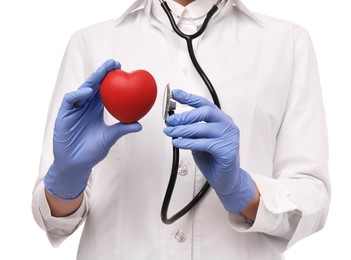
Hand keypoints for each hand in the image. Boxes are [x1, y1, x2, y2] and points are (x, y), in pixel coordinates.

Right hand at [44, 60, 141, 199]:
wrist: (77, 164)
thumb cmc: (93, 151)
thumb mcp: (110, 137)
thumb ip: (123, 129)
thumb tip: (140, 124)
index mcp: (96, 109)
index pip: (104, 90)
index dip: (111, 79)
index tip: (123, 69)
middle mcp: (85, 106)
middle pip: (94, 85)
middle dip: (103, 73)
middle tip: (114, 63)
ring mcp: (74, 109)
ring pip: (83, 89)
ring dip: (92, 79)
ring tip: (103, 72)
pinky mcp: (64, 114)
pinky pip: (70, 100)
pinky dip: (78, 94)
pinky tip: (88, 91)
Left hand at [163, 89, 254, 211]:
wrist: (226, 179)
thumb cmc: (213, 159)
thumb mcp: (199, 140)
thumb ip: (191, 130)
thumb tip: (173, 121)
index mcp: (221, 120)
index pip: (205, 104)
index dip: (189, 98)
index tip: (175, 94)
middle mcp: (227, 125)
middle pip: (205, 112)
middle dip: (184, 115)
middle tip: (170, 121)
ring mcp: (229, 138)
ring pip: (202, 128)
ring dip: (182, 130)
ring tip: (170, 132)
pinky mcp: (227, 150)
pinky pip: (204, 143)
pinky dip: (188, 142)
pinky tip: (178, 143)